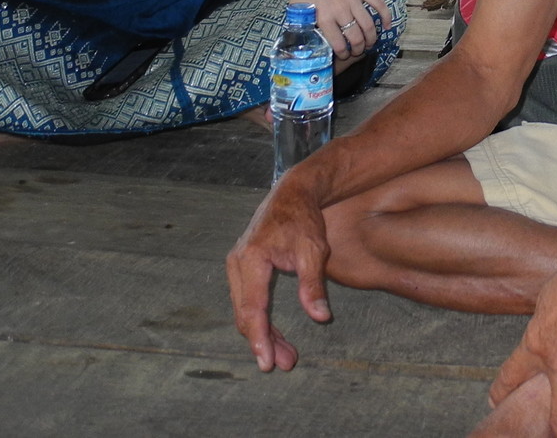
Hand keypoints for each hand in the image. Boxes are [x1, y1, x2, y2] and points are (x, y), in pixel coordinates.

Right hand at [226, 175, 333, 372]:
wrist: (292, 192)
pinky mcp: (242, 267)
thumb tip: (320, 317)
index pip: (253, 308)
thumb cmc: (303, 218)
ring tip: (285, 355)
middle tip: (283, 364)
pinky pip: (248, 299)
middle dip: (263, 341)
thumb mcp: (314, 250)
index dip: (259, 338)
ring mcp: (237, 265)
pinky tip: (274, 334)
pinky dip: (260, 318)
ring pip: (245, 309)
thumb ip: (313, 284)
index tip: (266, 362)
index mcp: (251, 259)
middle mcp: (237, 263)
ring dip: (262, 333)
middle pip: (245, 314)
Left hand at [286, 0, 393, 59]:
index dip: (343, 54)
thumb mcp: (297, 6)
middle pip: (356, 37)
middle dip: (359, 49)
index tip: (345, 56)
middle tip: (358, 52)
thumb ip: (305, 24)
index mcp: (323, 16)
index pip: (338, 44)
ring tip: (370, 43)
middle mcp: (340, 9)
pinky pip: (378, 3)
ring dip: (371, 38)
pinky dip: (385, 16)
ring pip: (368, 24)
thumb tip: (307, 40)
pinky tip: (387, 26)